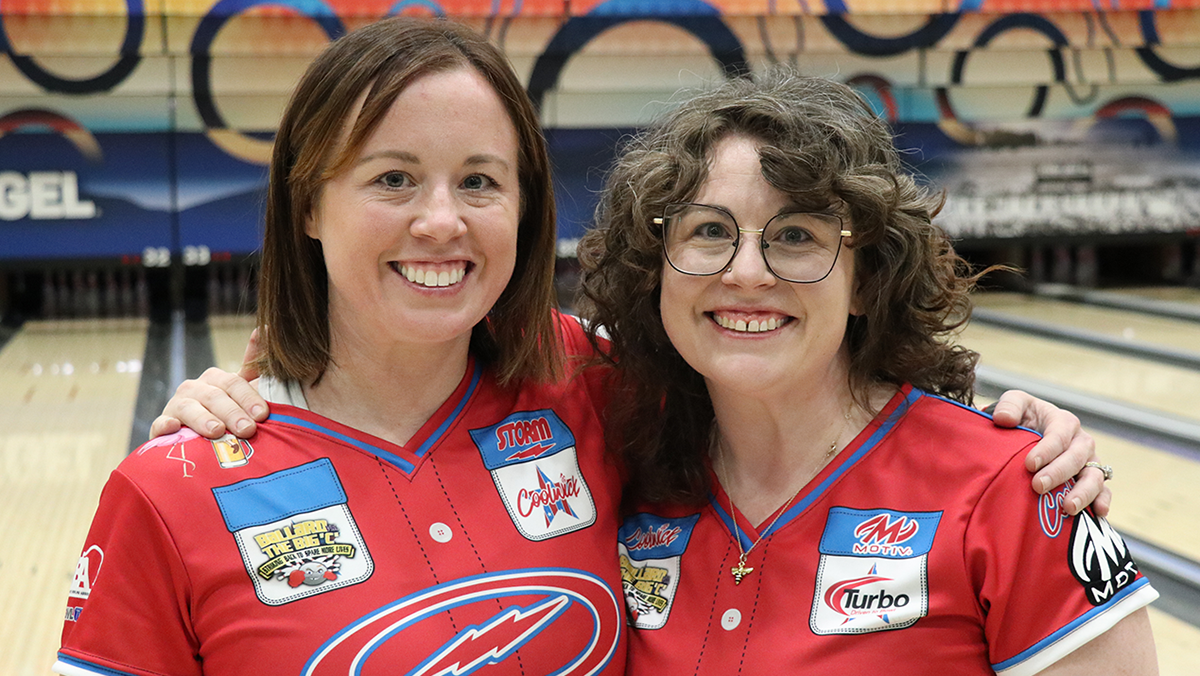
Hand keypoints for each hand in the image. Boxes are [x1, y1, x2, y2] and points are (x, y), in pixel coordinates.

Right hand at [148, 328, 268, 438]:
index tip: (263, 414)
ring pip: (189, 409)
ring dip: (203, 419)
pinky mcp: (162, 426)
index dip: (249, 398)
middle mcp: (195, 388)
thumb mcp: (243, 392)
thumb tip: (265, 327)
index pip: (234, 383)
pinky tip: (173, 427)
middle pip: (214, 397)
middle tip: (248, 429)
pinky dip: (165, 425)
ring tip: (217, 431)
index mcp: (216, 379)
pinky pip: (160, 424)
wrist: (198, 438)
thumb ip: (255, 366)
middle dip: (232, 413)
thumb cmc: (228, 414)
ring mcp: (176, 406)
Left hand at [991, 390, 1110, 517]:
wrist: (1030, 432)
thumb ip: (1009, 406)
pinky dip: (1102, 501)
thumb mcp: (1015, 403)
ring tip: (1068, 507)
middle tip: (1038, 486)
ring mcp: (1089, 462)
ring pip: (1094, 476)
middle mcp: (1081, 442)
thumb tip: (1003, 419)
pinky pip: (1103, 491)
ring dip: (1083, 492)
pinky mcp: (1091, 480)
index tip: (1029, 464)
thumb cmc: (1023, 417)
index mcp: (1063, 422)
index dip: (1046, 450)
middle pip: (1077, 458)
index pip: (1059, 435)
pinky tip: (1098, 513)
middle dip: (1058, 473)